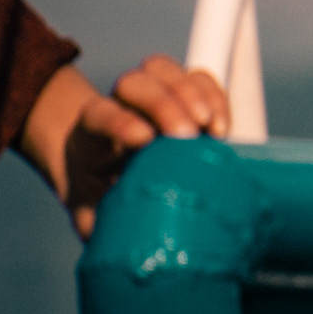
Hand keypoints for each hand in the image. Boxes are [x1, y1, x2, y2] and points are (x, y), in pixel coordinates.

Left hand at [20, 57, 229, 236]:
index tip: (144, 141)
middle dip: (164, 105)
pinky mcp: (181, 92)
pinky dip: (215, 95)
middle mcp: (117, 104)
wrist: (100, 168)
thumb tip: (112, 243)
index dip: (122, 122)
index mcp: (90, 132)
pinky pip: (199, 77)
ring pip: (164, 70)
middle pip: (134, 83)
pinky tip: (222, 125)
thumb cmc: (98, 197)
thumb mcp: (90, 213)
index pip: (102, 114)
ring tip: (212, 128)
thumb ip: (97, 225)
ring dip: (192, 93)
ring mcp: (150, 94)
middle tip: (186, 135)